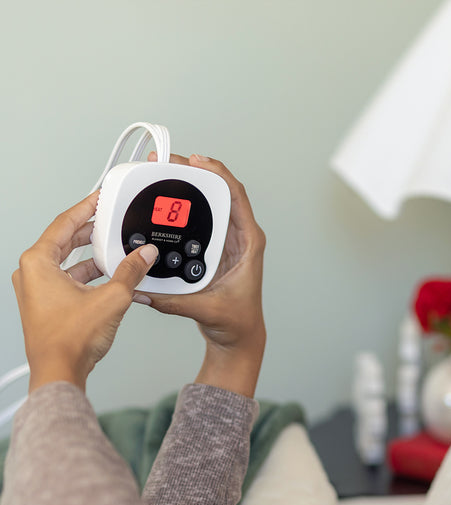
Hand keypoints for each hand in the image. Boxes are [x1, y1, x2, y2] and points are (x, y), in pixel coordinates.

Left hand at [12, 193, 156, 391]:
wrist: (60, 371)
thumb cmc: (69, 339)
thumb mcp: (112, 298)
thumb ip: (131, 272)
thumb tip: (143, 255)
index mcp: (38, 262)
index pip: (64, 223)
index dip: (86, 208)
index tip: (98, 198)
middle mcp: (31, 273)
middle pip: (63, 241)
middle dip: (89, 231)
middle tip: (107, 220)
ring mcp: (35, 290)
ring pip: (66, 262)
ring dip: (90, 257)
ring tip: (113, 251)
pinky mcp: (44, 305)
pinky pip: (66, 280)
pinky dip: (86, 276)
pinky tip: (107, 277)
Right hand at [142, 153, 266, 395]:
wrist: (238, 337)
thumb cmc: (236, 322)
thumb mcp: (206, 309)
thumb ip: (173, 301)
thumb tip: (141, 292)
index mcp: (248, 243)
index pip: (237, 197)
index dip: (218, 174)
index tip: (196, 161)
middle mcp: (240, 237)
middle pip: (220, 193)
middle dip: (194, 173)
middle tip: (167, 162)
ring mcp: (227, 241)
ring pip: (209, 203)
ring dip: (188, 186)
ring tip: (161, 172)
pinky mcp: (214, 248)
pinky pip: (200, 219)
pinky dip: (183, 207)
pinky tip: (163, 200)